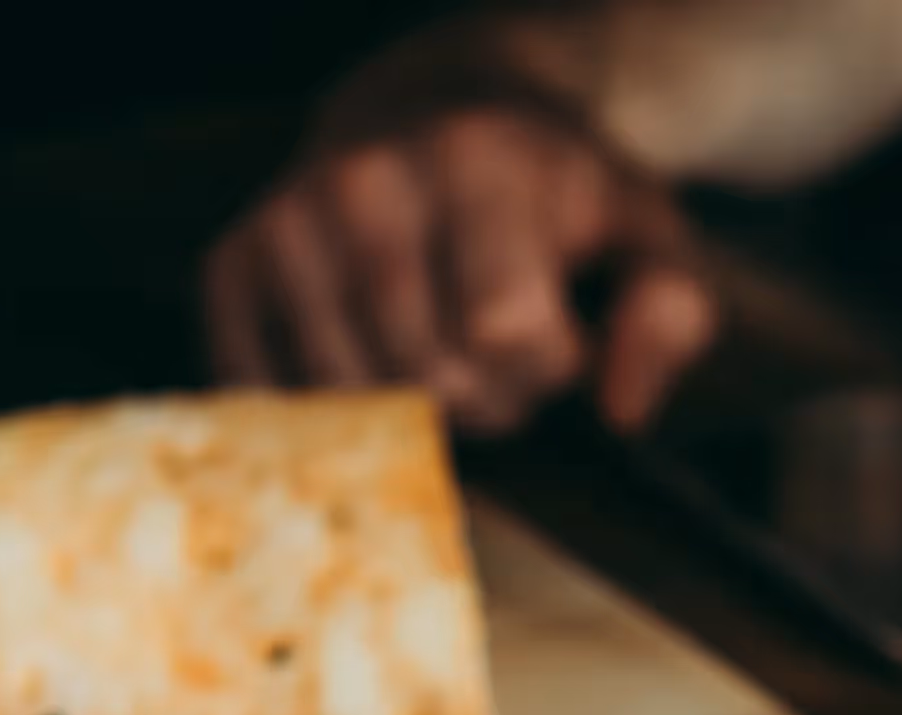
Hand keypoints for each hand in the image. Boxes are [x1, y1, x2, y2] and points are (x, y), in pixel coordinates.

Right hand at [204, 99, 716, 434]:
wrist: (438, 113)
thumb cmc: (556, 196)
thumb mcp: (648, 236)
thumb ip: (671, 316)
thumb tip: (621, 414)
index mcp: (477, 158)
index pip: (505, 333)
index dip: (545, 366)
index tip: (557, 334)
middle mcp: (364, 177)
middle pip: (428, 376)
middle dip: (481, 395)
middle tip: (493, 349)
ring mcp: (286, 218)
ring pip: (350, 399)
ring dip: (408, 410)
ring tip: (436, 350)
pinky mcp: (231, 261)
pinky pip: (269, 393)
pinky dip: (328, 410)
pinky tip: (368, 362)